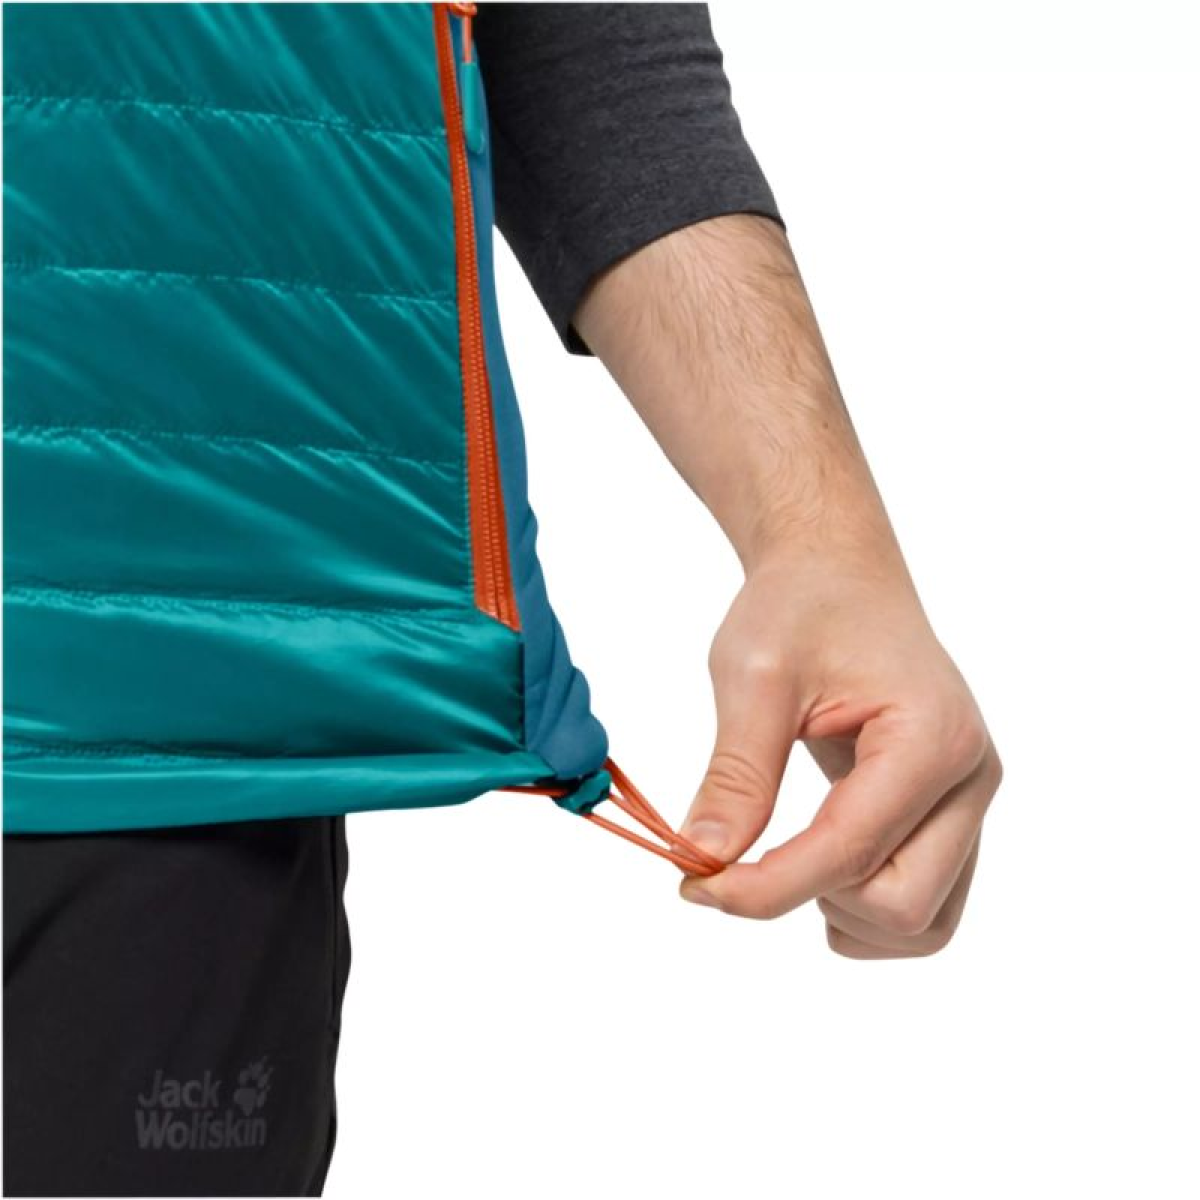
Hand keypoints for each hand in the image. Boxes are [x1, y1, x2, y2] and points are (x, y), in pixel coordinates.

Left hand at [677, 551, 1000, 957]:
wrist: (840, 574)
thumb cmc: (802, 606)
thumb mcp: (753, 677)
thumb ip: (737, 773)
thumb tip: (702, 856)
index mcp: (930, 737)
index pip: (850, 852)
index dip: (766, 886)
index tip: (695, 883)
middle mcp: (970, 778)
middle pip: (904, 906)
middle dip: (812, 899)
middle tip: (743, 858)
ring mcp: (968, 801)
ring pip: (926, 923)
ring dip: (847, 916)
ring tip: (784, 863)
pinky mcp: (952, 814)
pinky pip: (929, 902)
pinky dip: (869, 911)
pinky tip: (816, 871)